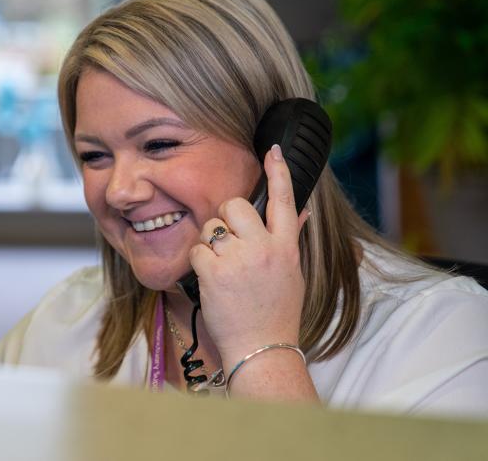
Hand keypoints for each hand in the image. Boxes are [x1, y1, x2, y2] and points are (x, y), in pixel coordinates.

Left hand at [187, 144, 309, 370]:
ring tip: (222, 269)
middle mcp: (264, 248)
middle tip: (227, 240)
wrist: (262, 348)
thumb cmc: (276, 312)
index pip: (284, 200)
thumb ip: (289, 240)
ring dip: (210, 243)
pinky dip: (199, 264)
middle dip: (224, 216)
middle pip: (234, 205)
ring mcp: (239, 259)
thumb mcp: (292, 274)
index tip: (272, 149)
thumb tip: (300, 212)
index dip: (279, 172)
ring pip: (211, 227)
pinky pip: (198, 250)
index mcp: (285, 247)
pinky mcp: (215, 272)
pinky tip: (212, 281)